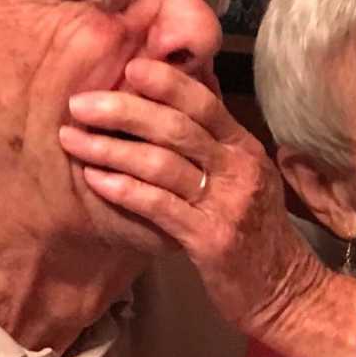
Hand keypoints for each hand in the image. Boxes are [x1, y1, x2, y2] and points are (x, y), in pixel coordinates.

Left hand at [59, 58, 327, 335]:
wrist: (282, 289)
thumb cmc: (253, 231)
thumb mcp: (246, 175)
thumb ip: (215, 138)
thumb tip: (186, 89)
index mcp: (245, 148)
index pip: (204, 102)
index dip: (164, 81)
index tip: (126, 67)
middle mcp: (239, 169)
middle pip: (176, 127)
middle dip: (123, 110)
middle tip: (79, 104)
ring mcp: (226, 204)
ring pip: (161, 164)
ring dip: (110, 149)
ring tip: (73, 140)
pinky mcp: (209, 239)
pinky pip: (158, 206)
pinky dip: (122, 190)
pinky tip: (94, 180)